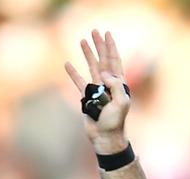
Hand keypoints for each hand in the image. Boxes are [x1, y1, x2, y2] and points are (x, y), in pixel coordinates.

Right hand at [65, 29, 130, 154]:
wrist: (105, 137)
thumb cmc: (115, 122)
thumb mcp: (122, 102)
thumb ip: (116, 85)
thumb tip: (104, 74)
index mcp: (119, 83)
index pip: (114, 60)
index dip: (111, 47)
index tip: (107, 34)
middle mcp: (108, 84)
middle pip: (102, 59)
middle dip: (99, 45)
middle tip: (94, 31)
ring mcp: (97, 90)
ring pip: (91, 67)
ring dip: (87, 54)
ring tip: (82, 41)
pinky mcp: (86, 97)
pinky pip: (78, 82)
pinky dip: (73, 72)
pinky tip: (68, 64)